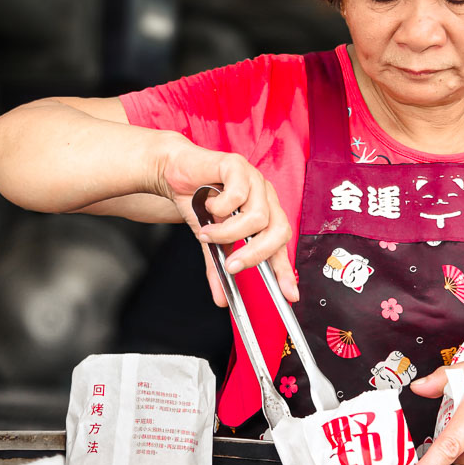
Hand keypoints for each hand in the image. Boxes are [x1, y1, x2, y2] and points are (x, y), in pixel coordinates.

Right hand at [157, 137, 298, 307]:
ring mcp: (254, 180)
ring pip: (257, 218)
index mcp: (265, 213)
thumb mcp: (210, 240)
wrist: (174, 171)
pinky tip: (208, 202)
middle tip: (231, 265)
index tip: (289, 295)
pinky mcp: (238, 166)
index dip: (286, 269)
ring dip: (228, 232)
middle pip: (279, 231)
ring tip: (209, 231)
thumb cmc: (197, 200)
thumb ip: (218, 265)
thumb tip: (221, 298)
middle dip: (255, 254)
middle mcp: (265, 197)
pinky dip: (219, 206)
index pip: (282, 243)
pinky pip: (237, 196)